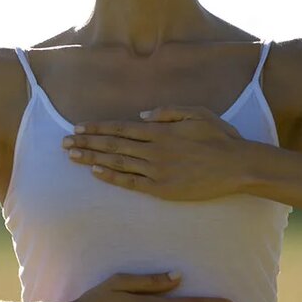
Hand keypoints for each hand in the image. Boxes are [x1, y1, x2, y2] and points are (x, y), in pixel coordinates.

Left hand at [62, 106, 252, 200]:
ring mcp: (157, 171)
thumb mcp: (196, 113)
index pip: (120, 128)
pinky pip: (131, 183)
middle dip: (86, 143)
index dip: (97, 128)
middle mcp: (154, 150)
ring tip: (72, 156)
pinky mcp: (162, 189)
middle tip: (64, 143)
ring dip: (92, 159)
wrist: (237, 167)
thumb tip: (141, 115)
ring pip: (117, 163)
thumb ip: (167, 112)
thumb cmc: (220, 137)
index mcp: (160, 131)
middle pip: (112, 145)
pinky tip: (96, 173)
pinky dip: (112, 177)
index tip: (78, 128)